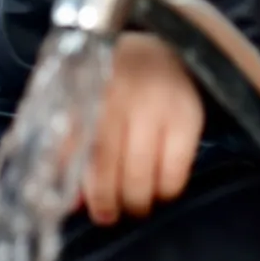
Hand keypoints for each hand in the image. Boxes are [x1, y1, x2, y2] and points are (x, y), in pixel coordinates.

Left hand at [81, 32, 203, 225]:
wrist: (166, 47)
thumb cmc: (117, 79)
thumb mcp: (88, 96)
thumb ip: (73, 142)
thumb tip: (72, 202)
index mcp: (87, 85)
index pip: (73, 143)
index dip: (74, 178)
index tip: (77, 204)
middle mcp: (120, 93)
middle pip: (105, 163)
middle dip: (105, 200)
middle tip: (107, 213)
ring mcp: (156, 105)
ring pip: (140, 175)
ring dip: (135, 201)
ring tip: (133, 201)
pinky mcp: (187, 118)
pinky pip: (174, 174)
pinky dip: (164, 191)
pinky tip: (157, 185)